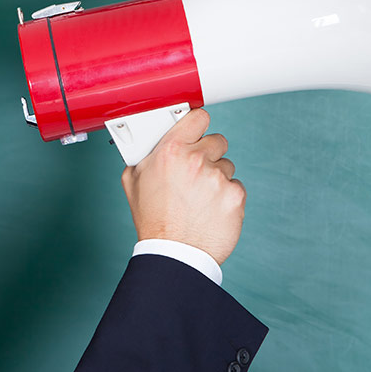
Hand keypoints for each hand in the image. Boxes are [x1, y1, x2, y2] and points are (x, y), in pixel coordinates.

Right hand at [120, 108, 244, 265]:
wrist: (174, 254)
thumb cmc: (153, 221)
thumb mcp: (134, 182)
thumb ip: (143, 156)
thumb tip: (146, 142)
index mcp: (170, 151)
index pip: (198, 117)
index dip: (198, 125)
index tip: (198, 130)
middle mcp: (195, 160)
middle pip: (217, 141)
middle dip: (208, 155)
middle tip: (196, 173)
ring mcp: (217, 178)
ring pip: (227, 166)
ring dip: (216, 178)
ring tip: (200, 198)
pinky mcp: (235, 196)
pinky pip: (236, 187)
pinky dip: (226, 197)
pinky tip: (211, 209)